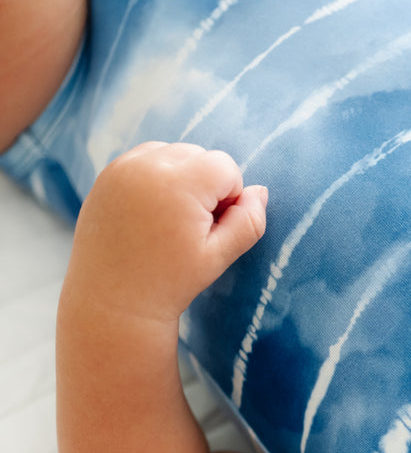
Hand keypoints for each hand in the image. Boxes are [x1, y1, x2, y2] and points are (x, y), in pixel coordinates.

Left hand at [71, 142, 267, 321]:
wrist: (112, 299)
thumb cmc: (170, 282)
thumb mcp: (218, 256)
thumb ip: (248, 222)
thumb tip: (260, 191)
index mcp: (178, 184)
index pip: (225, 166)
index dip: (230, 198)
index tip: (211, 229)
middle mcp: (147, 166)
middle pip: (200, 154)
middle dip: (206, 185)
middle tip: (192, 227)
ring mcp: (123, 167)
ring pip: (174, 152)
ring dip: (183, 177)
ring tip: (172, 219)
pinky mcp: (108, 174)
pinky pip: (147, 159)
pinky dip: (158, 176)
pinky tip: (153, 212)